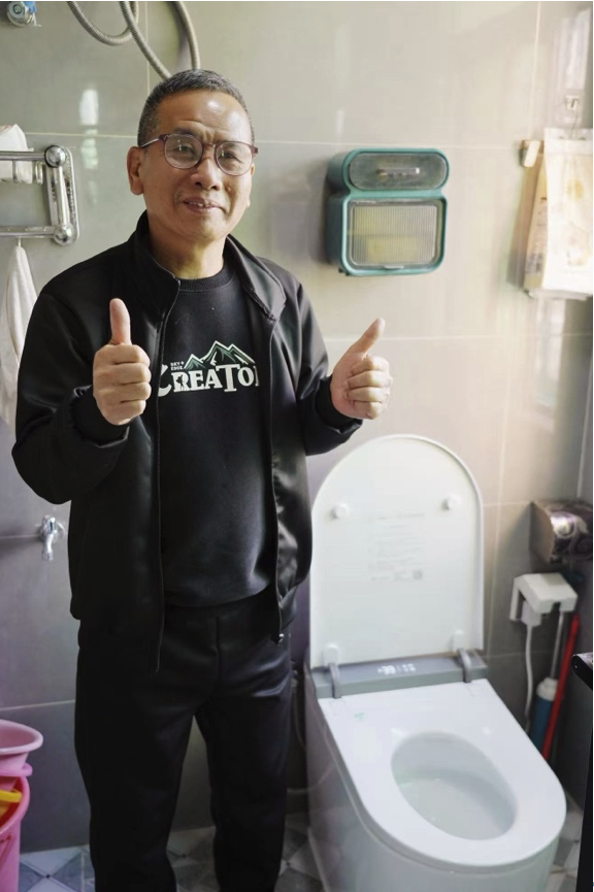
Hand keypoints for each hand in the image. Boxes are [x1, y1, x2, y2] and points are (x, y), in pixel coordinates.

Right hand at [93, 299, 150, 424]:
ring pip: (144, 390)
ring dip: (142, 391)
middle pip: (143, 373)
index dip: (142, 360)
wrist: (103, 403)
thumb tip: (116, 300)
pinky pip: (140, 406)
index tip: (134, 363)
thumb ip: (119, 326)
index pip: (138, 354)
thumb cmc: (115, 370)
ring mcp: (105, 394)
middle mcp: (101, 374)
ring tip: (130, 390)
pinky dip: (138, 406)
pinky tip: (127, 402)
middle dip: (143, 377)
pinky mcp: (112, 411)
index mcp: (104, 355)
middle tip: (133, 379)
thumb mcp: (116, 348)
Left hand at [329, 318, 391, 419]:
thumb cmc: (346, 373)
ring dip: (354, 393)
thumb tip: (381, 320)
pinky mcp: (379, 410)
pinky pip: (369, 406)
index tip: (353, 371)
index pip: (371, 363)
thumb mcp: (354, 354)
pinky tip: (356, 403)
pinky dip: (358, 404)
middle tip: (351, 383)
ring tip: (353, 393)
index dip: (356, 368)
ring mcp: (384, 397)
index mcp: (383, 367)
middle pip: (370, 378)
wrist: (334, 393)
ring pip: (369, 393)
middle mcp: (387, 381)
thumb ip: (368, 338)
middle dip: (354, 381)